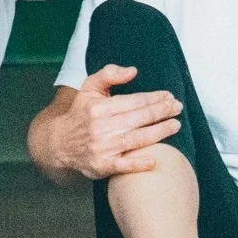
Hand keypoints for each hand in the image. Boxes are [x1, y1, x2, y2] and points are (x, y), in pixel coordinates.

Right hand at [27, 67, 183, 182]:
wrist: (59, 144)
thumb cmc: (80, 114)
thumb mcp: (88, 88)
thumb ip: (109, 74)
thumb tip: (133, 71)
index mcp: (99, 108)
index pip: (133, 101)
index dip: (154, 98)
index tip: (169, 96)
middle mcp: (101, 127)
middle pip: (138, 118)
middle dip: (161, 112)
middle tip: (178, 107)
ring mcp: (102, 148)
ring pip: (136, 139)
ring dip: (159, 132)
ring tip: (176, 125)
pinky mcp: (102, 166)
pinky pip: (123, 166)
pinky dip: (138, 163)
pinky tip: (154, 160)